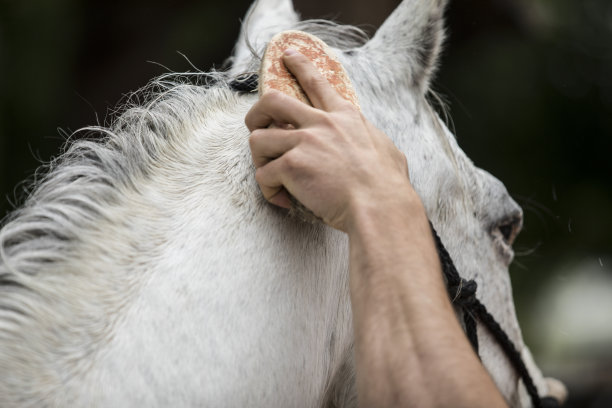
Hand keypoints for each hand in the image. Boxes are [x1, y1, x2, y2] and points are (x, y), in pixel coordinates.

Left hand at [246, 49, 413, 231]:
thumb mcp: (386, 149)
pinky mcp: (292, 165)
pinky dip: (270, 190)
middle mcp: (321, 123)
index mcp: (344, 117)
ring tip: (273, 175)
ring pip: (258, 139)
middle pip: (272, 101)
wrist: (380, 205)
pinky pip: (264, 174)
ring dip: (260, 159)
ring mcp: (304, 142)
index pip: (317, 82)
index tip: (287, 55)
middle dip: (256, 114)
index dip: (299, 65)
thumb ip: (371, 140)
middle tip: (256, 127)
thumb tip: (375, 144)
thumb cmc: (388, 185)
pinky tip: (285, 199)